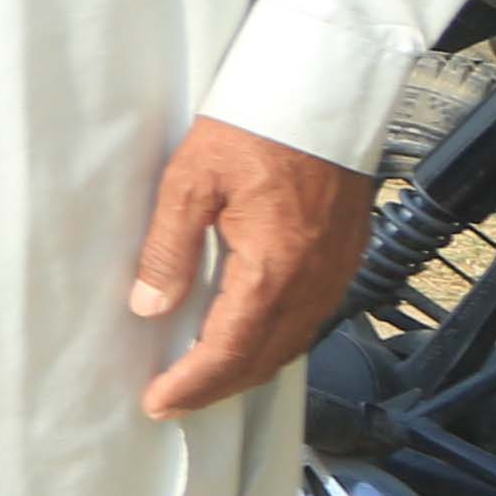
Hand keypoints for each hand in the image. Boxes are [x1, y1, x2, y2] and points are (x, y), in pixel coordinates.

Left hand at [131, 114, 375, 419]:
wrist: (322, 94)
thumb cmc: (254, 128)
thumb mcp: (191, 182)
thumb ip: (170, 250)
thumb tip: (150, 306)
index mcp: (274, 269)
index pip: (231, 350)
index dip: (194, 384)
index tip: (160, 402)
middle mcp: (313, 283)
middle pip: (264, 358)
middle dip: (218, 387)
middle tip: (174, 400)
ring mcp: (336, 273)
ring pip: (291, 344)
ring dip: (248, 368)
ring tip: (204, 377)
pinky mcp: (345, 258)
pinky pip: (310, 319)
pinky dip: (275, 341)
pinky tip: (249, 336)